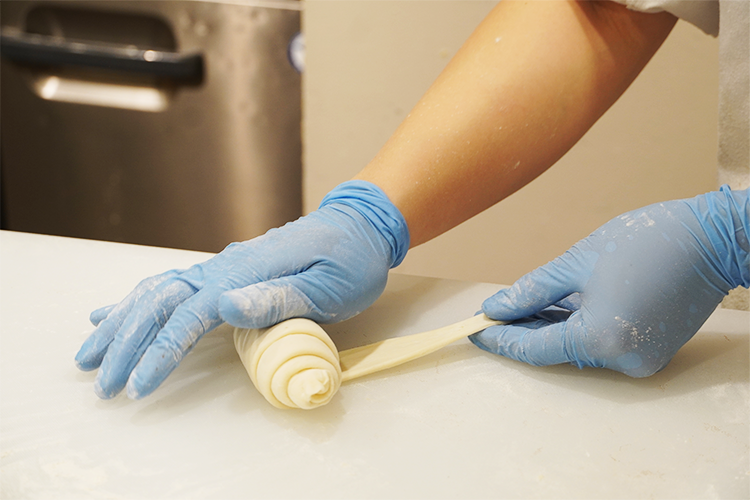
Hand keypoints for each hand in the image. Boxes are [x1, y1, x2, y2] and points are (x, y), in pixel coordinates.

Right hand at [75, 181, 408, 398]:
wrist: (358, 227)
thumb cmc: (350, 260)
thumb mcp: (328, 284)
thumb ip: (277, 297)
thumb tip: (225, 306)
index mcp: (245, 274)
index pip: (190, 315)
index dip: (161, 351)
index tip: (139, 385)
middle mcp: (224, 267)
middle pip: (161, 302)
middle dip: (127, 342)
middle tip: (102, 381)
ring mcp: (221, 267)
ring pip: (157, 292)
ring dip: (121, 322)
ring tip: (89, 352)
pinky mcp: (225, 272)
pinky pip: (171, 285)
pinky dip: (138, 301)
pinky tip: (113, 312)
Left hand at [470, 186, 748, 376]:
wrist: (713, 239)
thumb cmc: (647, 242)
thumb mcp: (577, 263)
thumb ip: (531, 291)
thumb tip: (495, 309)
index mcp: (602, 339)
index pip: (535, 348)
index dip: (500, 340)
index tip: (473, 330)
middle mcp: (622, 360)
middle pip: (555, 350)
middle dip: (520, 331)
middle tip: (489, 315)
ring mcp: (639, 359)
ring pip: (576, 347)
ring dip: (546, 327)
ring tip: (514, 308)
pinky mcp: (649, 349)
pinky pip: (598, 342)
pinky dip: (574, 326)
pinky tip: (550, 309)